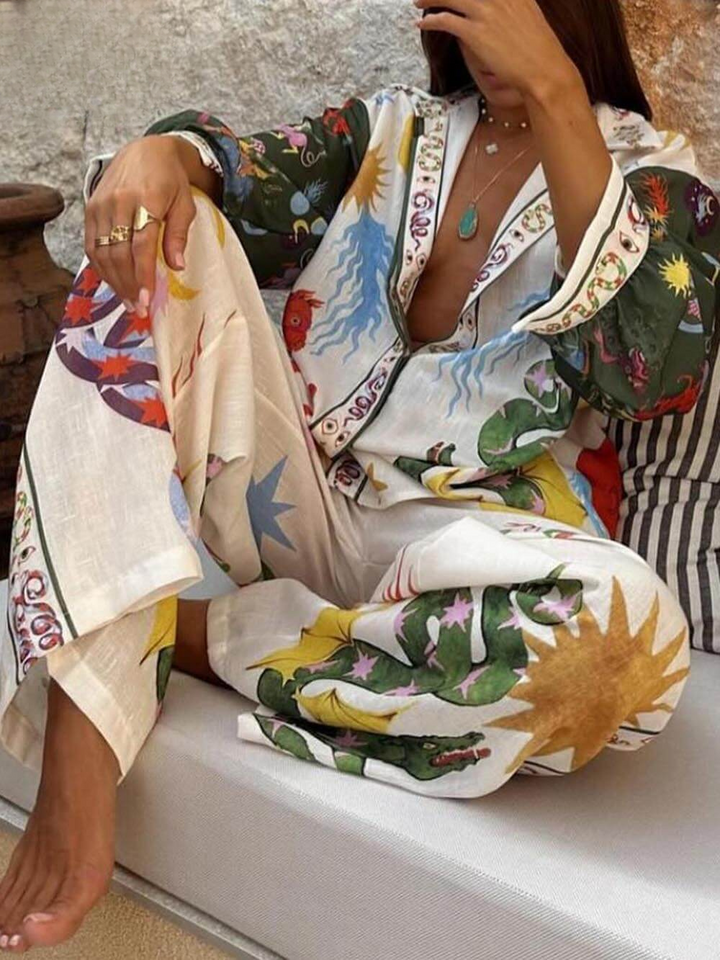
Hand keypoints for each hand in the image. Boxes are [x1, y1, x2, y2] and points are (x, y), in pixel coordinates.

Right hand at [84, 136, 196, 312]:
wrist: (145, 151)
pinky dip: (101, 267)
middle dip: (127, 285)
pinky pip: (91, 243)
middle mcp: (118, 201)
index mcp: (146, 199)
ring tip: (128, 301)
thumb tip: (177, 267)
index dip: (142, 275)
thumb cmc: (171, 181)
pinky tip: (114, 282)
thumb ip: (178, 235)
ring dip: (113, 281)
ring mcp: (100, 204)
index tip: (146, 300)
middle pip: (118, 252)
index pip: (141, 245)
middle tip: (137, 309)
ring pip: (101, 251)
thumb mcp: (185, 204)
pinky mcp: (90, 207)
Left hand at [415, 0, 579, 98]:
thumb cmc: (539, 48)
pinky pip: (445, 20)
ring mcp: (486, 11)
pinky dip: (431, 20)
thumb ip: (512, 3)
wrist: (544, 69)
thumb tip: (497, 7)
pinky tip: (423, 23)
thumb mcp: (528, 12)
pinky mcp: (476, 32)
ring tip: (419, 1)